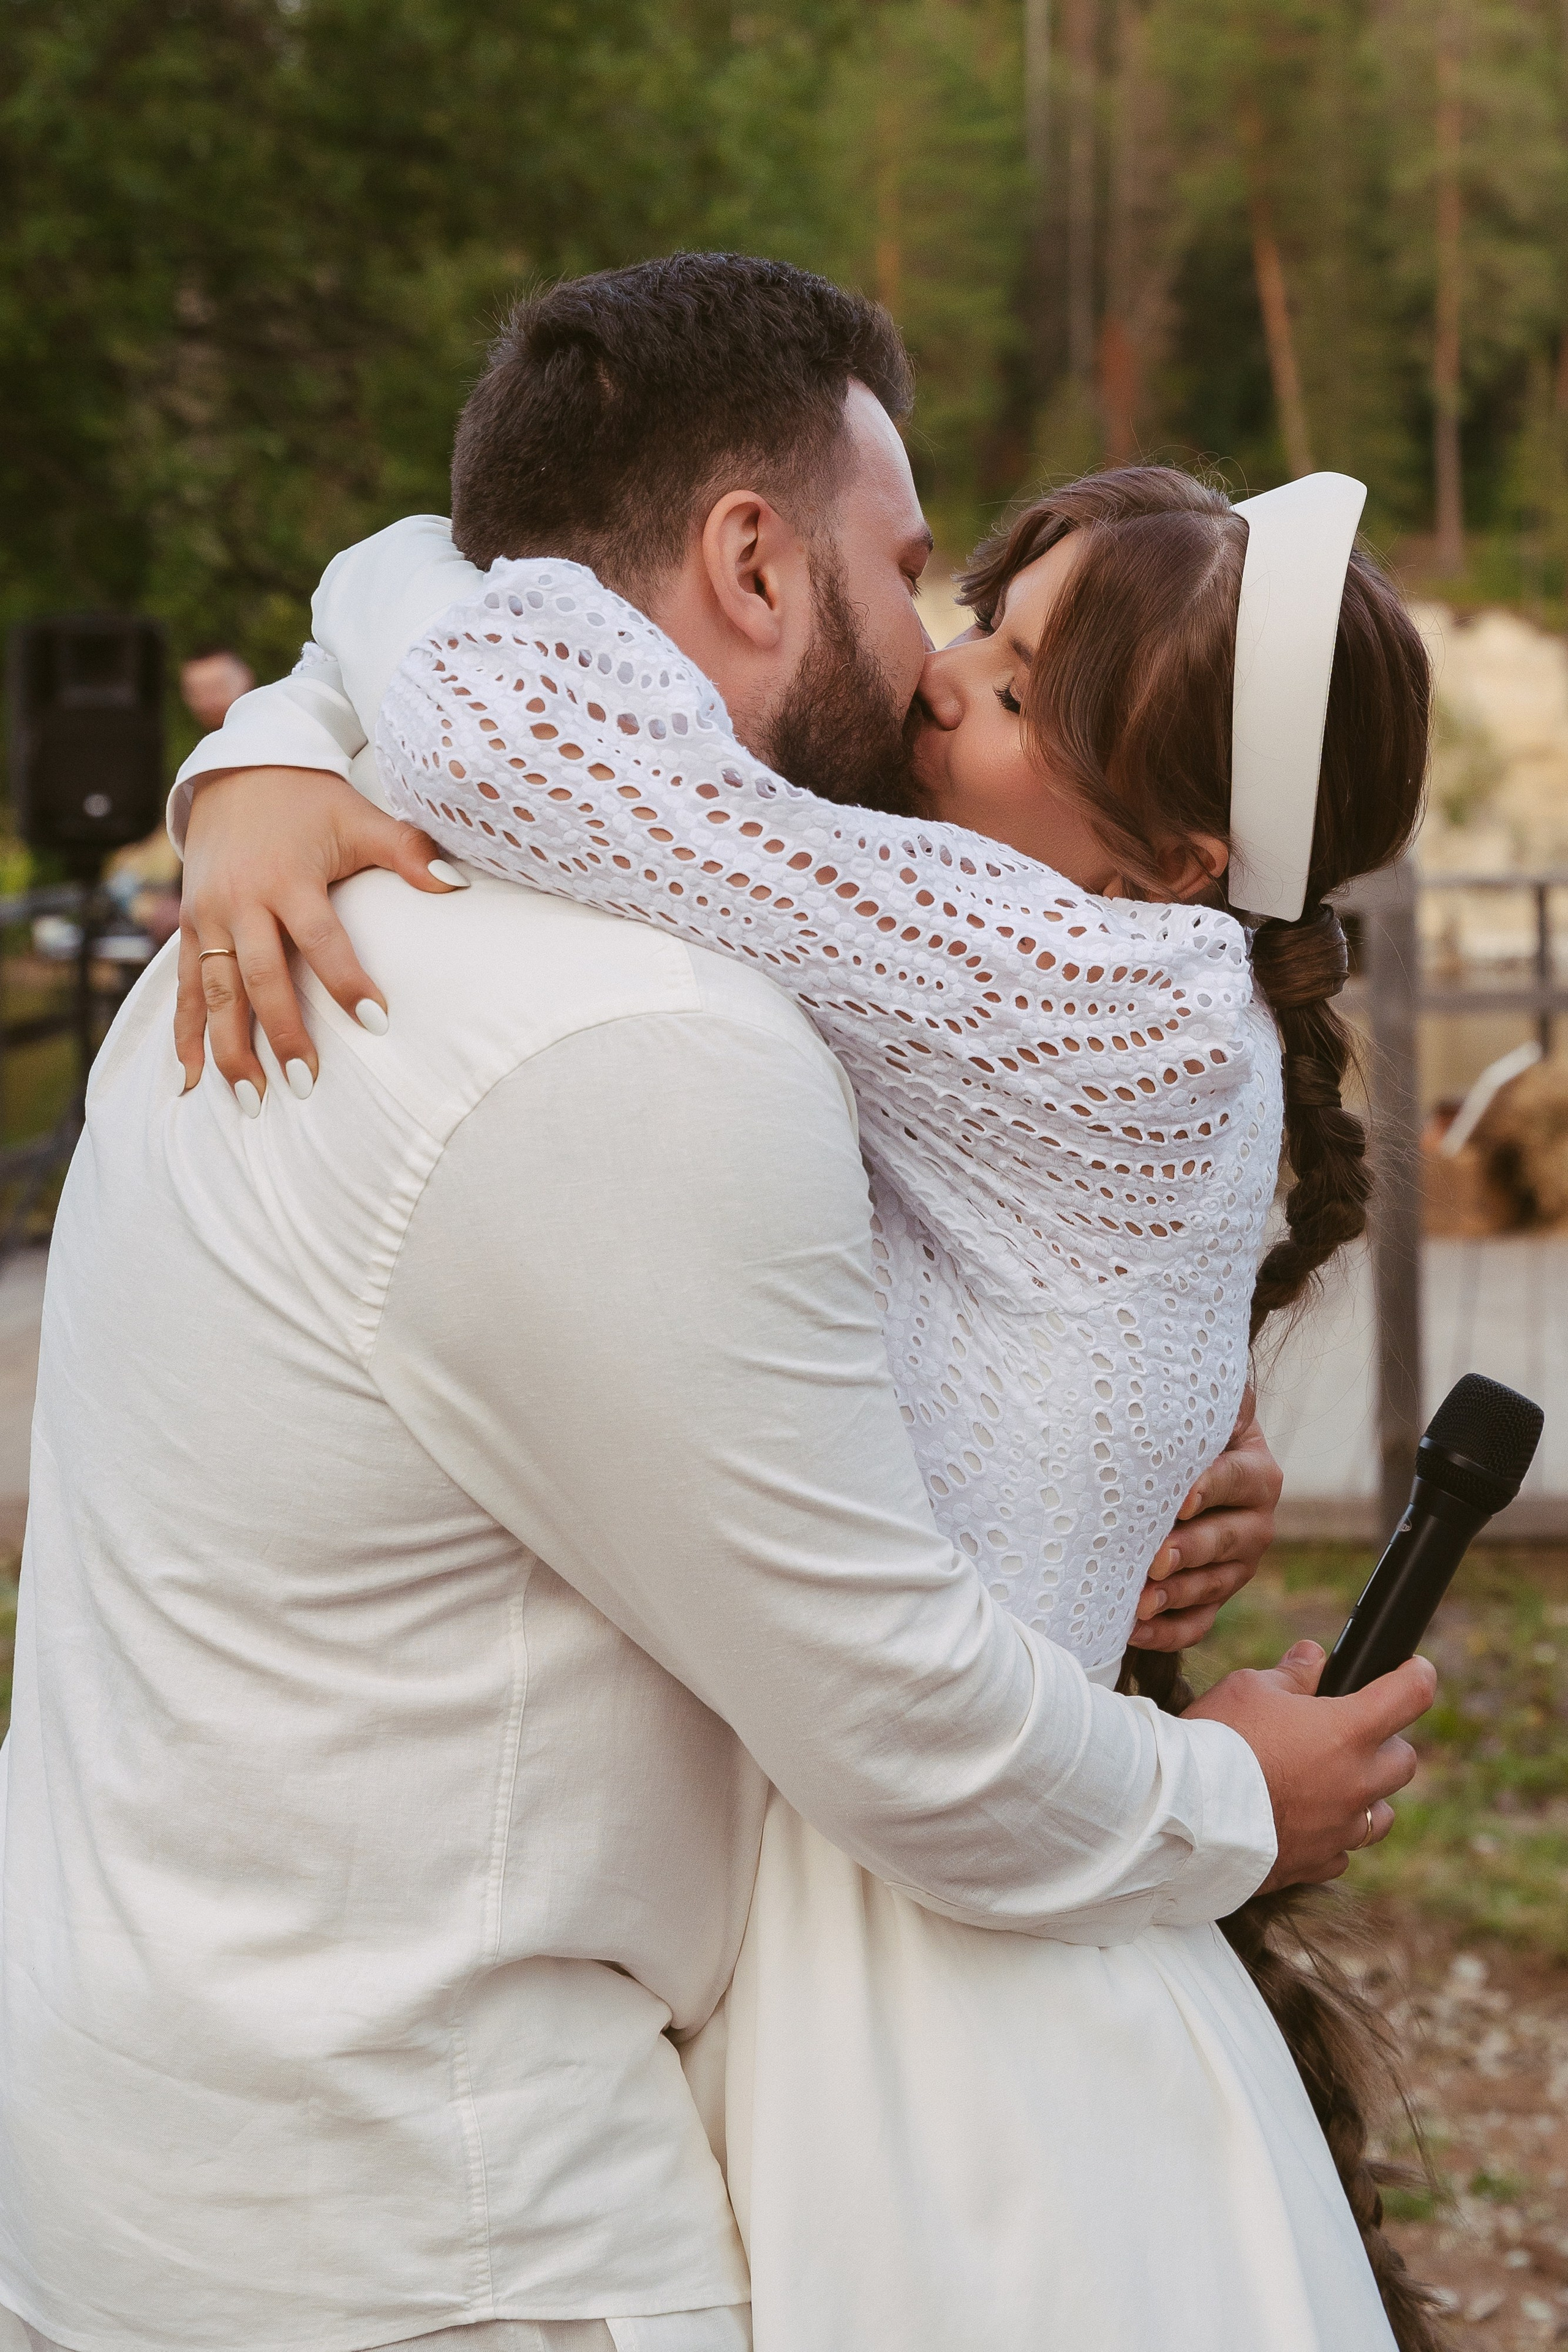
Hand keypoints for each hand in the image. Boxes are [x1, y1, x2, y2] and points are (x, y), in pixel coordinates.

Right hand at [176, 767, 462, 1102]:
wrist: (237, 770)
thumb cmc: (309, 799)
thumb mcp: (359, 817)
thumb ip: (407, 851)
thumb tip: (458, 884)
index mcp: (287, 878)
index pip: (321, 939)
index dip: (347, 981)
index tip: (376, 1023)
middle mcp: (240, 901)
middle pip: (260, 978)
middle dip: (282, 1034)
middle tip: (306, 1085)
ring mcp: (207, 916)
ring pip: (215, 992)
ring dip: (230, 1049)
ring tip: (252, 1101)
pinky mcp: (186, 925)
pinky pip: (182, 986)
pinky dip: (185, 1032)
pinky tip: (190, 1077)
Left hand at [1129, 1389, 1281, 1652]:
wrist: (1171, 1465)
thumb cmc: (1175, 1432)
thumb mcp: (1195, 1408)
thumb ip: (1200, 1391)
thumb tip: (1181, 1361)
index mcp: (1254, 1471)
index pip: (1238, 1478)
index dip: (1211, 1487)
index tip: (1180, 1498)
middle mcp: (1254, 1520)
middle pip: (1230, 1540)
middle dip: (1191, 1551)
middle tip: (1155, 1559)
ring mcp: (1237, 1564)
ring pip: (1215, 1585)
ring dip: (1176, 1596)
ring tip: (1138, 1601)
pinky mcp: (1215, 1596)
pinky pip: (1199, 1622)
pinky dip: (1168, 1631)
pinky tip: (1133, 1628)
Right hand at [1186, 1640, 1434, 1889]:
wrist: (1181, 1814)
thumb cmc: (1215, 1739)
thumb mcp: (1249, 1688)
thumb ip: (1291, 1675)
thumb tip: (1314, 1659)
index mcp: (1347, 1731)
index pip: (1411, 1695)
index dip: (1417, 1675)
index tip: (1413, 1670)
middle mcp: (1356, 1784)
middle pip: (1404, 1760)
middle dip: (1385, 1743)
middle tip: (1351, 1733)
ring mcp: (1339, 1830)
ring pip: (1381, 1814)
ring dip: (1365, 1795)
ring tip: (1330, 1783)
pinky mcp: (1316, 1865)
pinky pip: (1341, 1851)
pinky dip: (1330, 1835)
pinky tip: (1302, 1820)